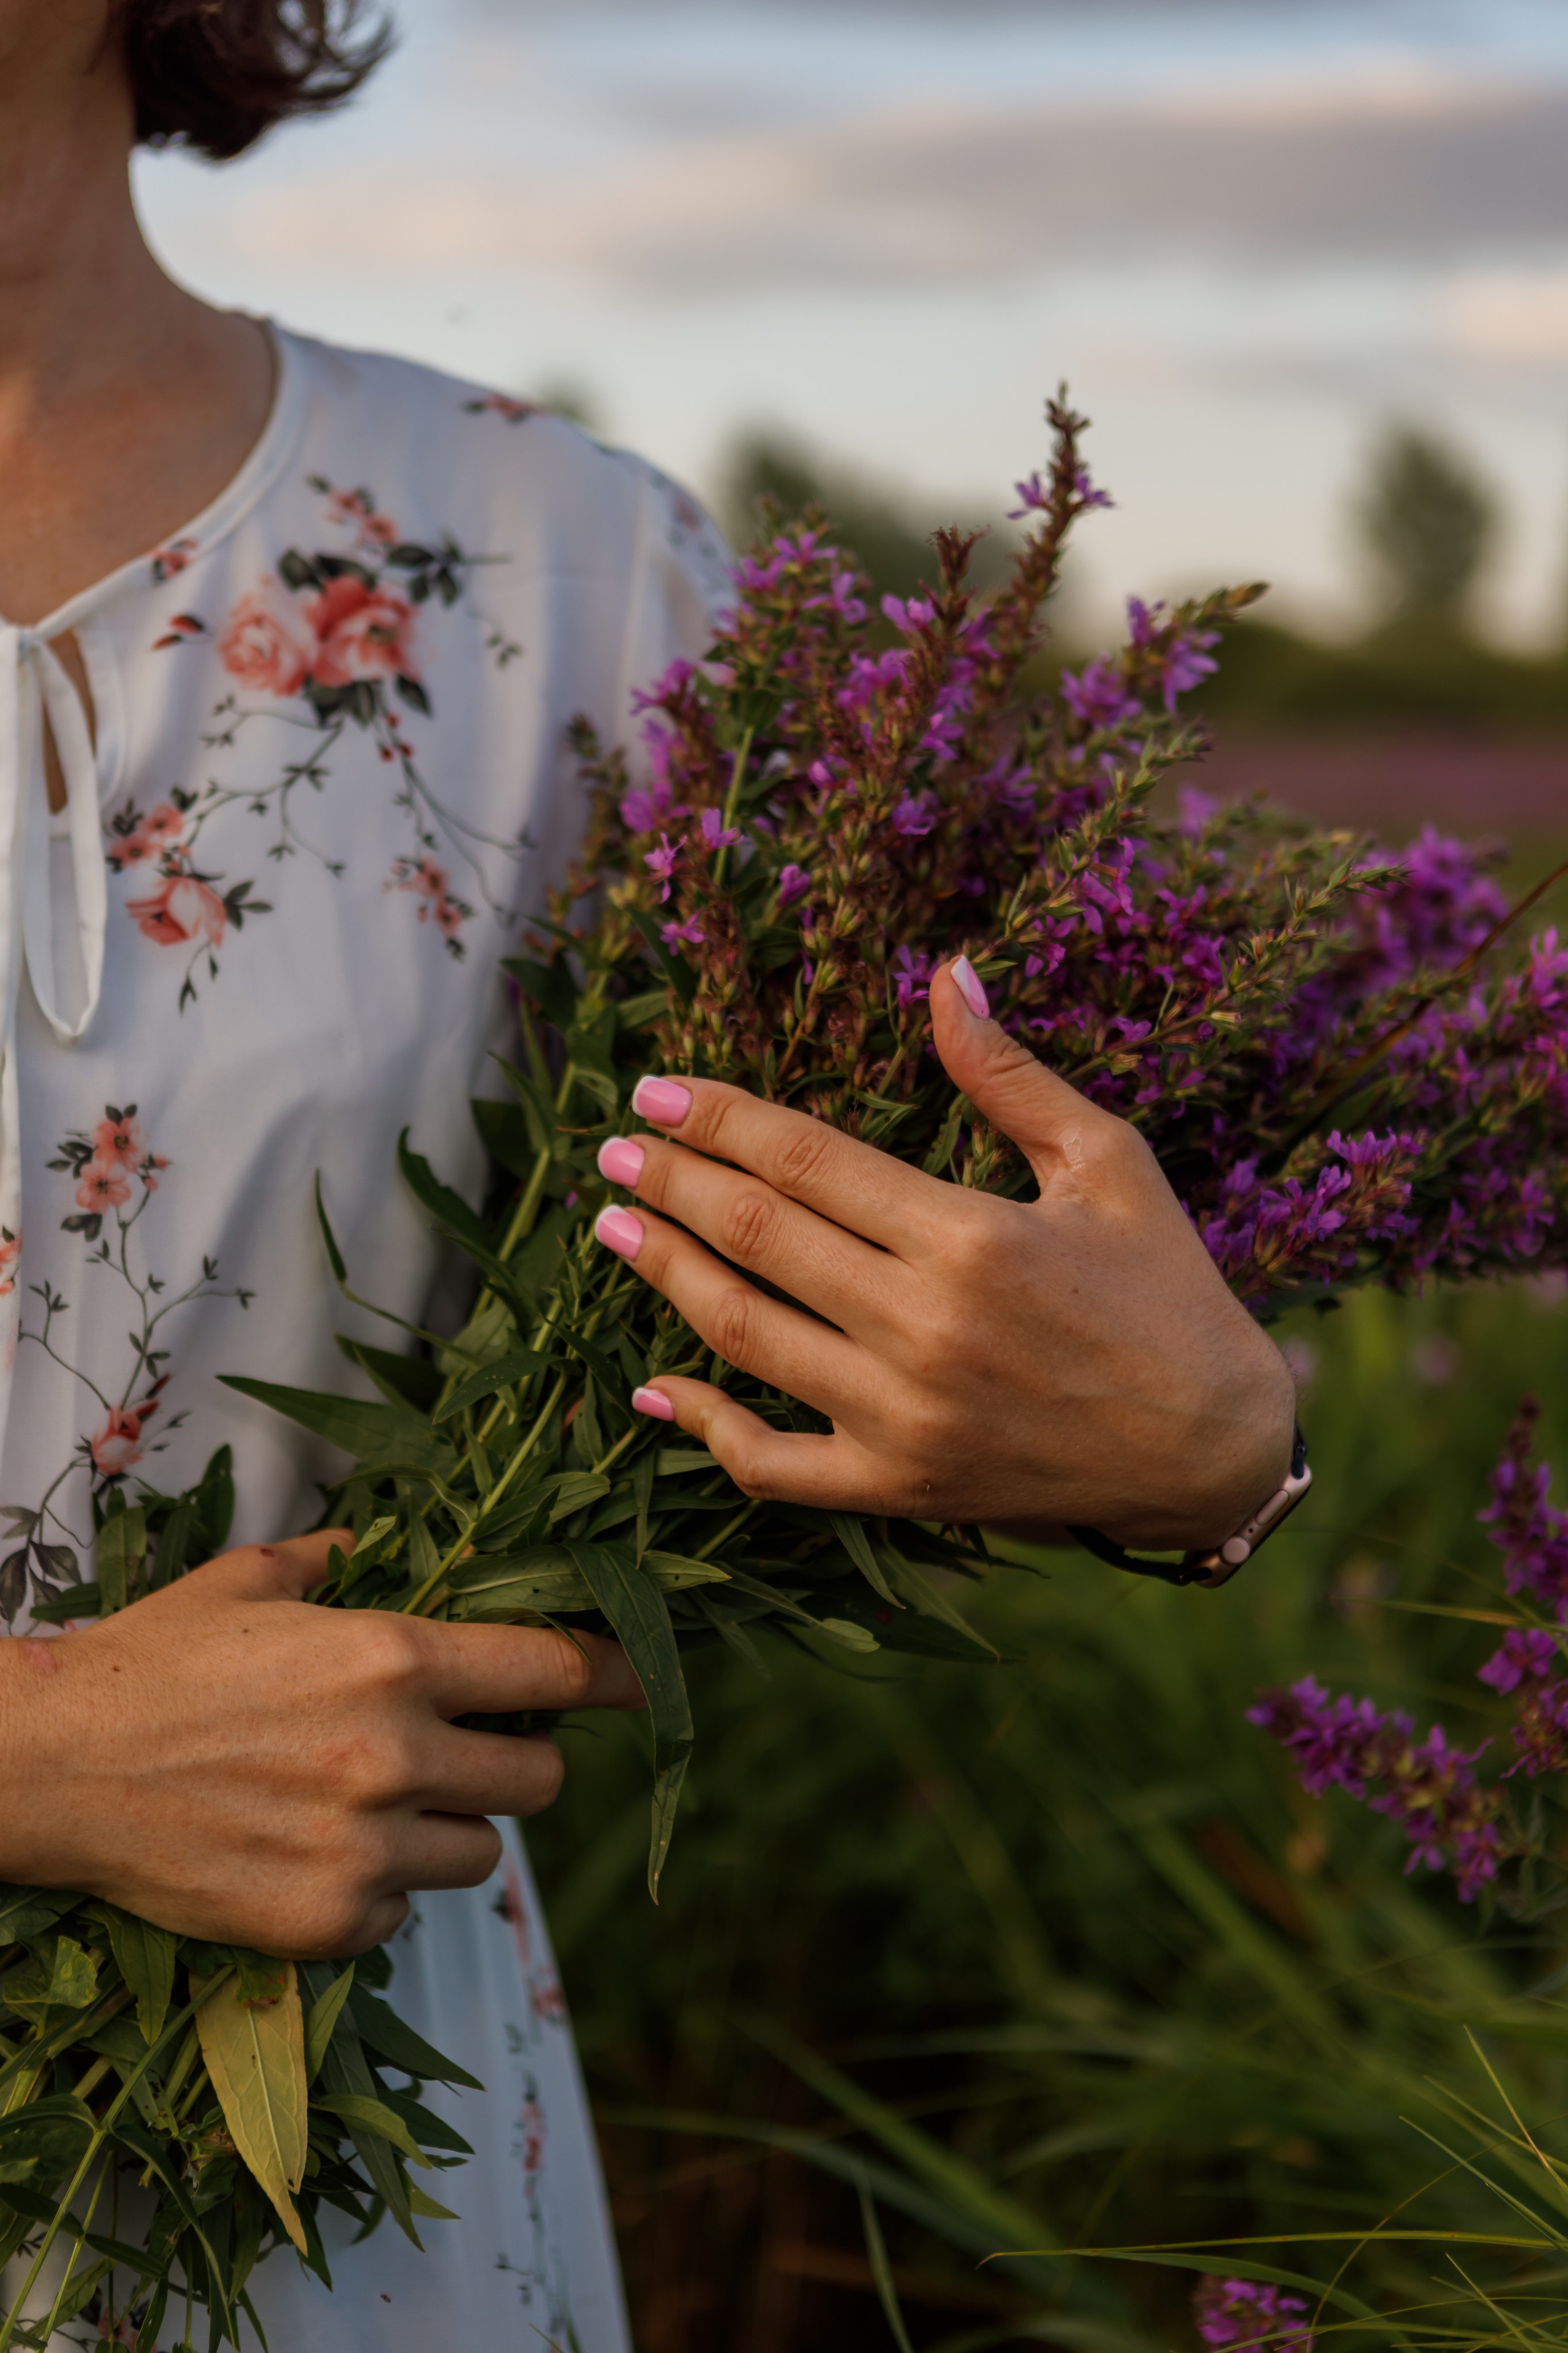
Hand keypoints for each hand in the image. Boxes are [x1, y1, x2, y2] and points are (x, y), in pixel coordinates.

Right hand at [0, 1533, 641, 1955]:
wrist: (51, 1764)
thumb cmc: (155, 1661)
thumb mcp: (255, 1581)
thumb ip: (344, 1560)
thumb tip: (388, 1541)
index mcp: (394, 1658)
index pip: (557, 1671)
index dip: (612, 1675)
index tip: (642, 1680)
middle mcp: (395, 1755)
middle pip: (540, 1778)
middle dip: (519, 1760)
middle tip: (470, 1748)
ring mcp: (364, 1849)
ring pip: (480, 1854)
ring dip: (449, 1828)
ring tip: (374, 1802)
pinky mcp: (328, 1924)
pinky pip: (404, 1914)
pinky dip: (379, 1890)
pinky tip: (314, 1851)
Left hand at [593, 958, 1295, 1551]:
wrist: (1215, 1450)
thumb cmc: (1168, 1291)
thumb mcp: (1108, 1161)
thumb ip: (1009, 1073)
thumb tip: (946, 970)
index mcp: (970, 1236)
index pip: (804, 1159)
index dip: (718, 1118)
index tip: (656, 1091)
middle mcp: (924, 1328)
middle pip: (757, 1236)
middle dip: (670, 1184)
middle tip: (613, 1150)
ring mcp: (903, 1419)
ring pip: (744, 1336)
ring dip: (666, 1274)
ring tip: (613, 1227)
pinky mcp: (900, 1489)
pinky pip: (773, 1465)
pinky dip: (703, 1429)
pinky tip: (652, 1387)